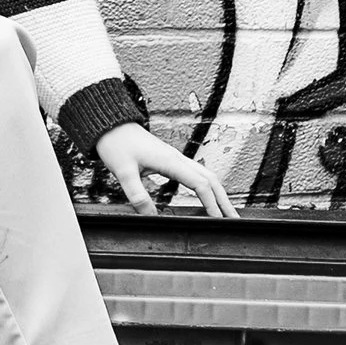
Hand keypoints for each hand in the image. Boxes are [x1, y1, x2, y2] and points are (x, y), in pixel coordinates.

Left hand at [93, 123, 236, 216]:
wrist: (111, 124)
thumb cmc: (116, 144)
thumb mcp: (122, 171)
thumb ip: (137, 194)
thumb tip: (152, 216)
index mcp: (170, 161)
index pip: (199, 184)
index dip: (211, 203)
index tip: (218, 219)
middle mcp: (178, 158)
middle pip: (210, 179)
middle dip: (224, 200)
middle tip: (235, 219)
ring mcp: (176, 158)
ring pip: (206, 175)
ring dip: (218, 193)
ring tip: (226, 211)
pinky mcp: (171, 160)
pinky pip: (196, 173)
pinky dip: (207, 186)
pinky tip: (207, 196)